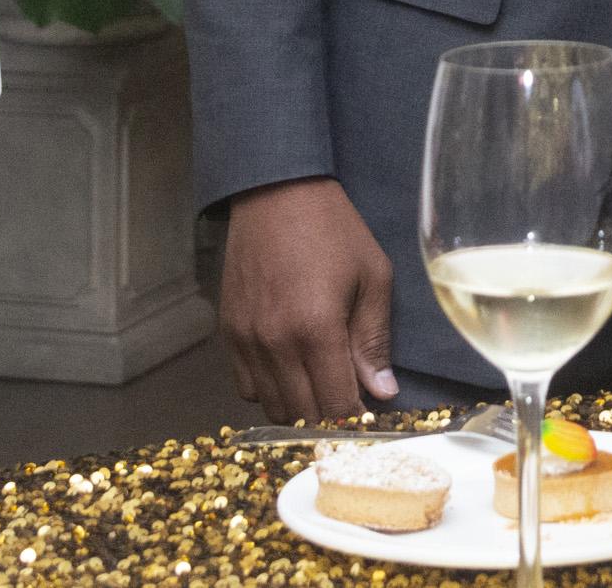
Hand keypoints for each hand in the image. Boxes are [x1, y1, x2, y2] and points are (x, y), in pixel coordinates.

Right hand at [218, 178, 397, 422]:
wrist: (277, 193)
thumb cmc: (334, 231)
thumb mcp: (372, 276)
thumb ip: (374, 339)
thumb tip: (383, 392)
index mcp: (316, 329)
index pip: (336, 404)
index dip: (355, 417)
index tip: (368, 411)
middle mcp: (275, 342)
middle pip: (303, 415)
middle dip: (330, 418)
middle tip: (347, 400)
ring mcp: (246, 339)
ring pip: (272, 407)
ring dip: (299, 409)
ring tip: (320, 387)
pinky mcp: (228, 332)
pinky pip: (246, 386)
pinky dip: (269, 391)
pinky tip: (290, 372)